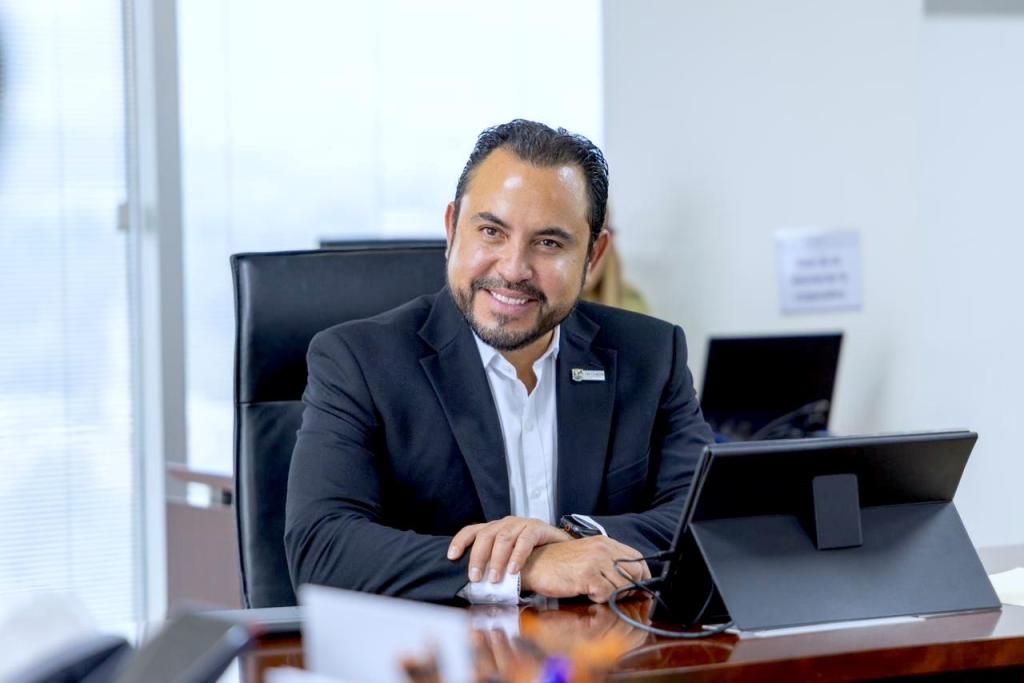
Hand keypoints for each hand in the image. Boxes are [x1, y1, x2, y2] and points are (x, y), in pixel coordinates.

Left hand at [447, 516, 570, 582]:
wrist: (564, 554)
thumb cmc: (533, 560)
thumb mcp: (508, 561)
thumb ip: (493, 566)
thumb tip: (474, 585)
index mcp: (495, 529)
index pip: (472, 531)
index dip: (460, 541)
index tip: (451, 557)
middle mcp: (506, 523)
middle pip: (485, 536)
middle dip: (477, 557)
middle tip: (475, 578)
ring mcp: (522, 524)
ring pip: (503, 538)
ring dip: (496, 560)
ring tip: (494, 579)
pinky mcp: (537, 527)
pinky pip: (525, 541)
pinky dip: (517, 557)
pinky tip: (514, 571)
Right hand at [519, 536, 650, 602]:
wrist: (534, 564)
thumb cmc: (559, 563)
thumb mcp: (588, 556)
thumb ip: (608, 563)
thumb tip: (631, 581)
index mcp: (605, 542)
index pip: (638, 560)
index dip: (642, 577)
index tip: (638, 589)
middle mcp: (603, 549)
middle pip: (636, 573)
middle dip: (631, 589)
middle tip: (616, 595)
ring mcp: (596, 561)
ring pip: (623, 586)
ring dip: (612, 595)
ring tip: (595, 591)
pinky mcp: (587, 575)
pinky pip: (607, 594)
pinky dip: (599, 598)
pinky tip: (587, 592)